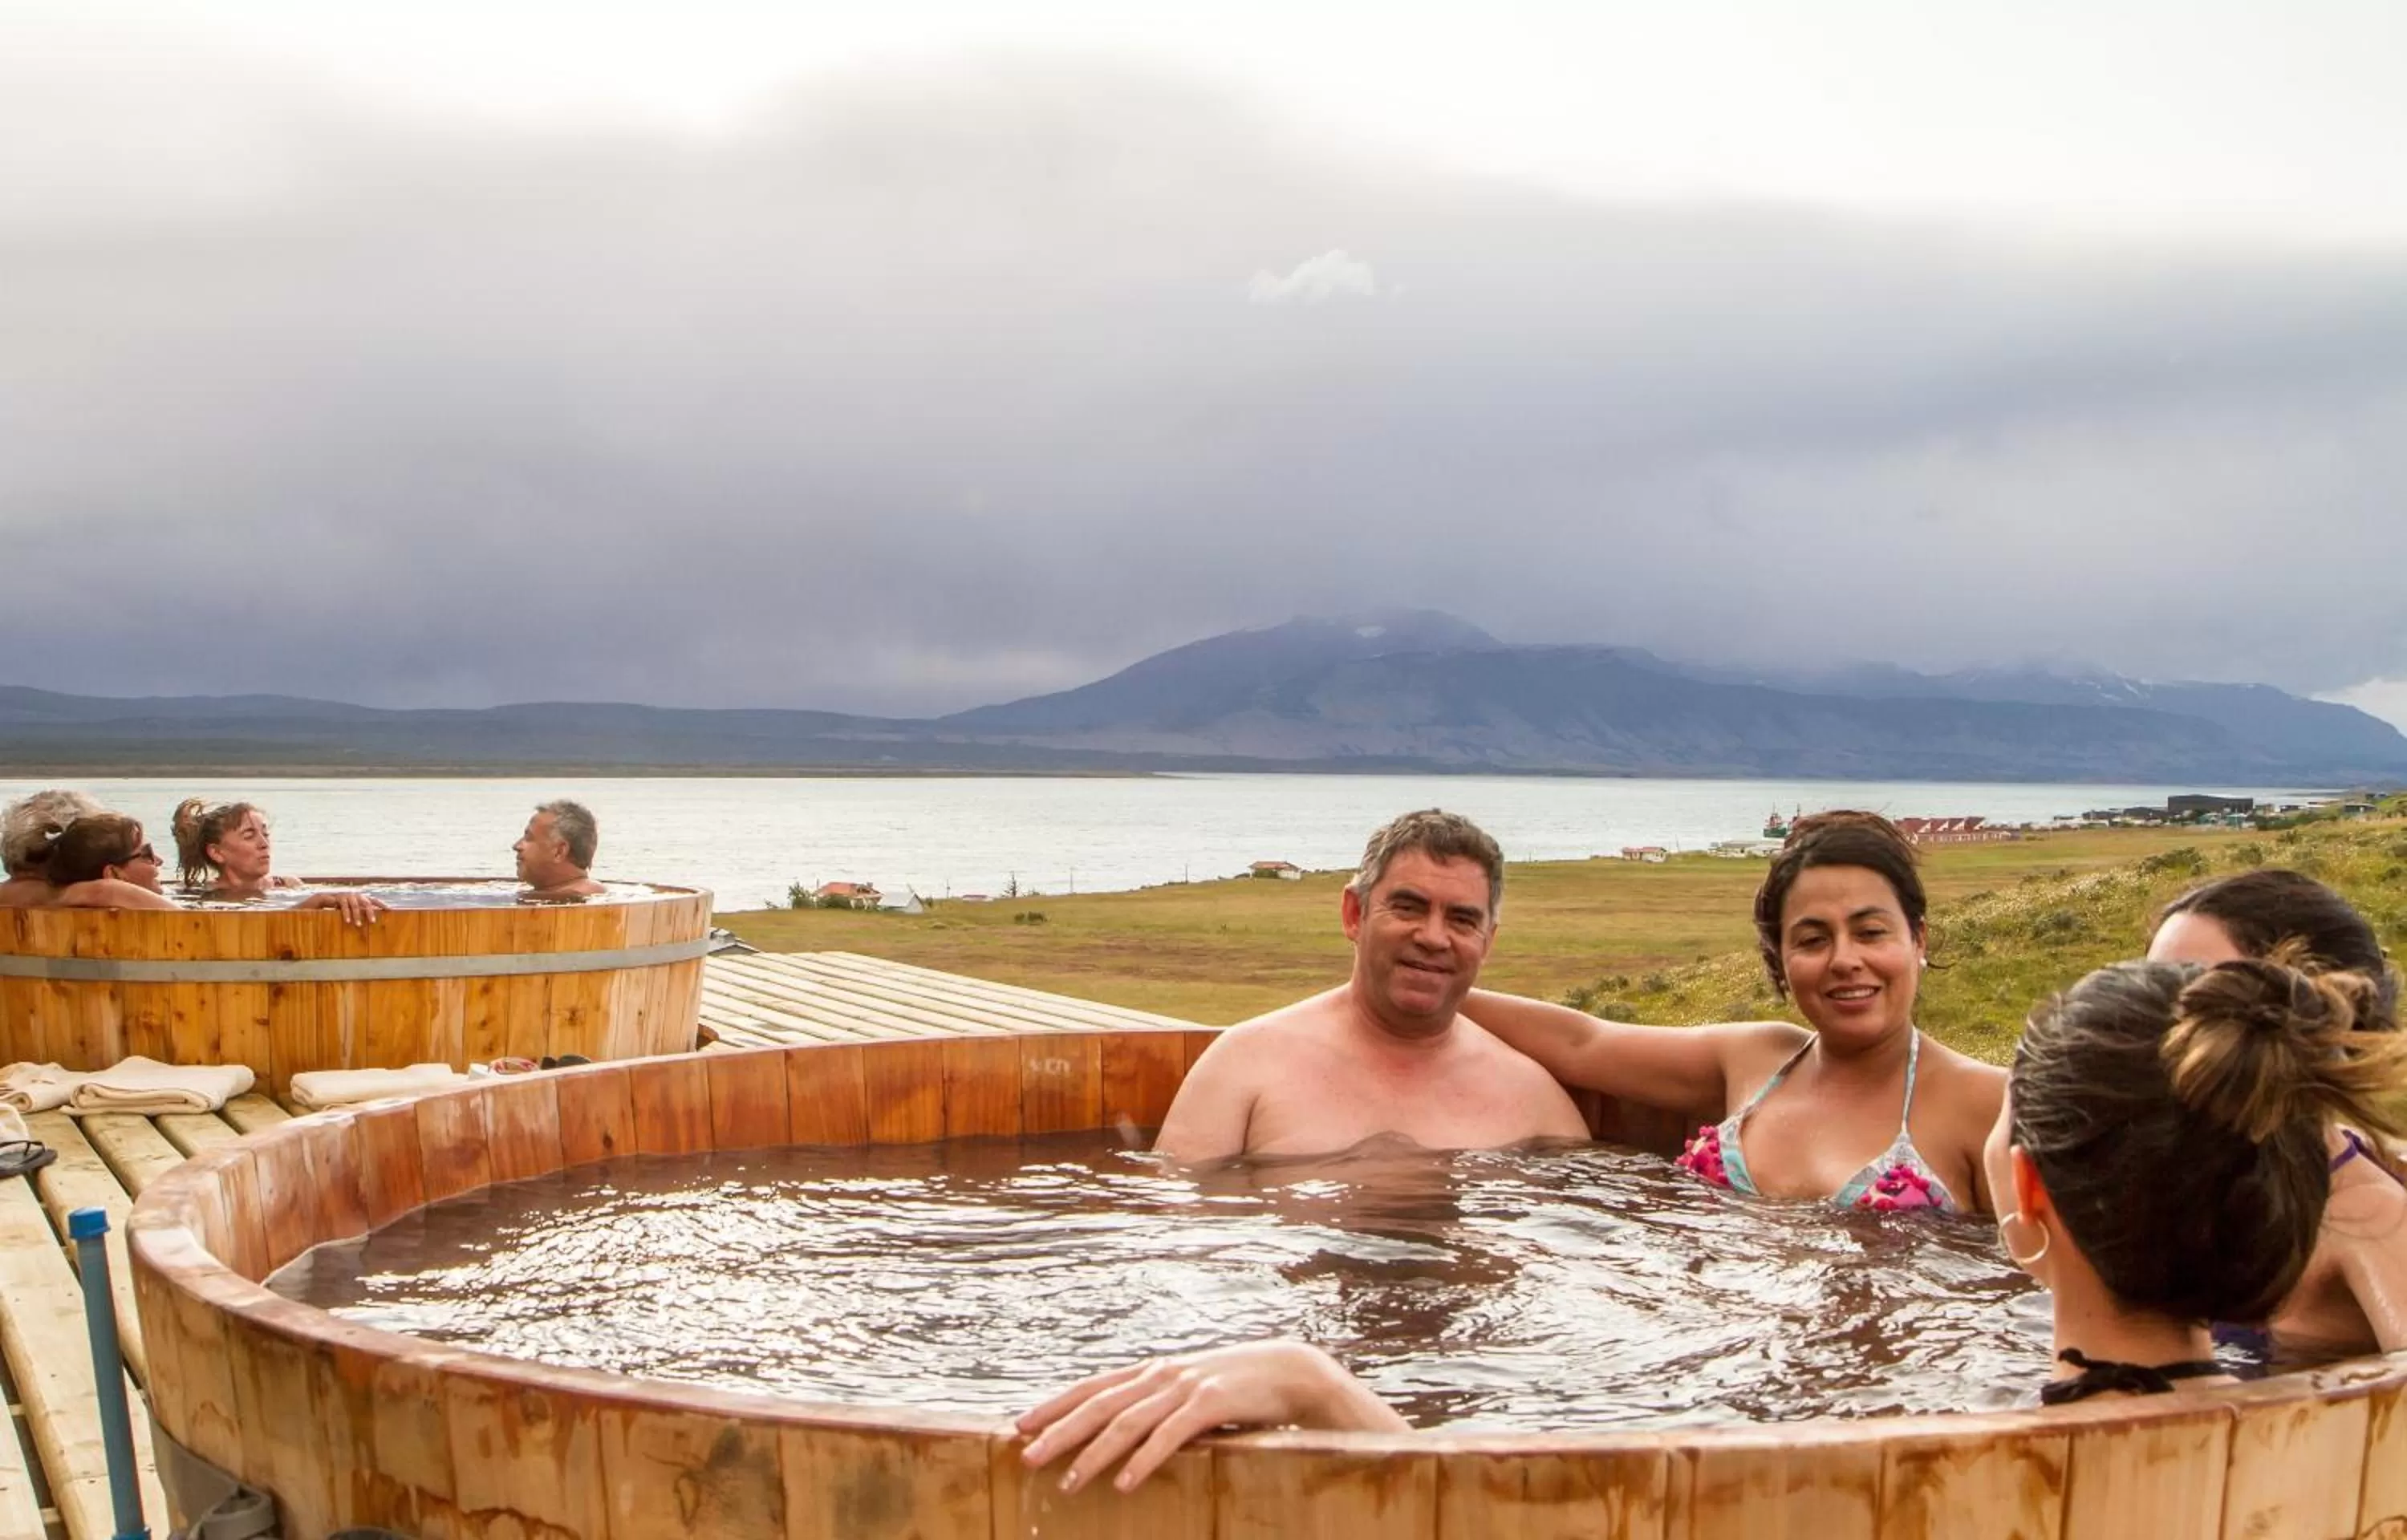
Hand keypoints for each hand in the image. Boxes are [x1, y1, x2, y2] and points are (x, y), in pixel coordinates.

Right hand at [299, 890, 387, 925]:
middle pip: (366, 902)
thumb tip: (372, 921)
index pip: (374, 900)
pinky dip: (347, 914)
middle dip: (370, 912)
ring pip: (355, 905)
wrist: (325, 898)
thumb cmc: (341, 905)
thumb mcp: (353, 908)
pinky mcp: (339, 897)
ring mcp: (348, 895)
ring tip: (359, 925)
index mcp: (361, 897)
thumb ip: (361, 912)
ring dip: (357, 916)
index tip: (390, 910)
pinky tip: (348, 921)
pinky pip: (344, 906)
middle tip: (373, 922)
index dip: (382, 904)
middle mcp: (356, 895)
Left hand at [1017, 1340, 1405, 1493]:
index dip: (1055, 1404)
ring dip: (1093, 1454)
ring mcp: (1185, 1386)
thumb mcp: (1189, 1391)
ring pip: (1127, 1423)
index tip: (1020, 1425)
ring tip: (1067, 1482)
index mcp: (1152, 1370)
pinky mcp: (1211, 1403)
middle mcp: (1161, 1374)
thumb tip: (1120, 1428)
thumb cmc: (1237, 1388)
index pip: (1092, 1387)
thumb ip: (1157, 1403)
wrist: (1290, 1371)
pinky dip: (1144, 1460)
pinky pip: (1169, 1436)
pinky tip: (1124, 1483)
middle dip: (1059, 1431)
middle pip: (1099, 1404)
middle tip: (1026, 1457)